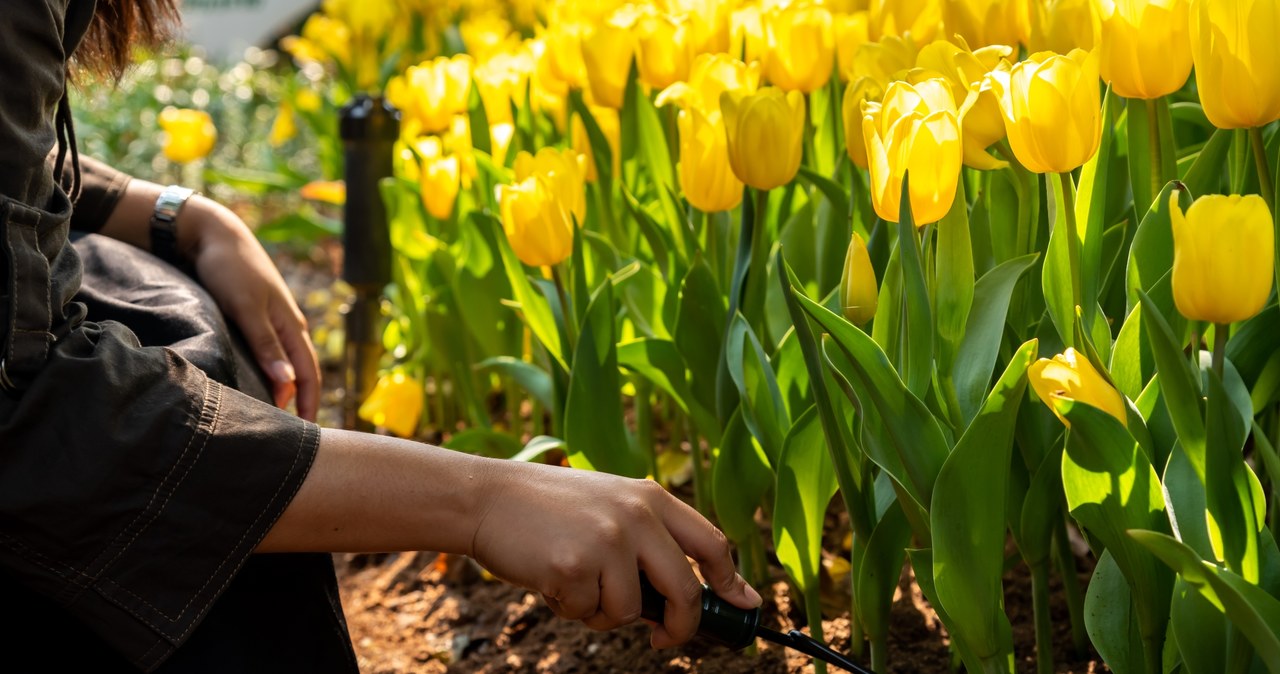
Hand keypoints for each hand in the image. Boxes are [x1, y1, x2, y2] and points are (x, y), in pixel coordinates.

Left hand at [184, 197, 320, 419]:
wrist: (212, 232)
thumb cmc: (229, 268)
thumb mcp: (246, 308)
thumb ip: (266, 346)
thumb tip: (288, 385)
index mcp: (291, 325)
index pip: (309, 375)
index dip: (310, 405)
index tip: (306, 434)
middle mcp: (287, 325)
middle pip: (300, 372)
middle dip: (300, 402)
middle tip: (289, 433)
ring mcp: (272, 320)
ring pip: (284, 362)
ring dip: (283, 388)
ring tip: (270, 414)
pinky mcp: (255, 315)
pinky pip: (269, 351)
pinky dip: (268, 371)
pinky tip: (254, 380)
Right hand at [468, 461, 762, 647]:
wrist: (487, 498)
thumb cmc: (550, 509)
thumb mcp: (610, 505)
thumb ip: (651, 539)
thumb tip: (698, 591)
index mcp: (650, 497)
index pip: (712, 543)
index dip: (731, 581)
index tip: (743, 605)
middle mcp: (636, 516)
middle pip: (685, 590)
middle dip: (680, 626)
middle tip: (662, 639)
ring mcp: (608, 541)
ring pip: (630, 611)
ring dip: (603, 612)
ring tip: (575, 582)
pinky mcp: (576, 566)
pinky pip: (589, 613)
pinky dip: (570, 608)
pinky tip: (551, 577)